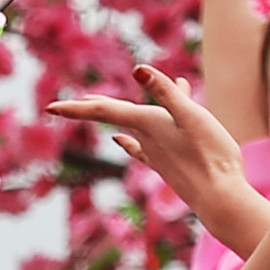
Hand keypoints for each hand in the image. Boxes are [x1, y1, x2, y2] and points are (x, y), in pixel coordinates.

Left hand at [54, 65, 259, 221]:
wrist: (220, 200)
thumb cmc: (210, 156)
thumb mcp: (192, 117)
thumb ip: (166, 92)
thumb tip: (138, 69)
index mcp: (149, 123)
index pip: (104, 111)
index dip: (76, 108)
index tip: (49, 108)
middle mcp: (147, 139)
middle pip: (113, 118)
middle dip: (91, 107)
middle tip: (66, 104)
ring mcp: (156, 154)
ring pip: (134, 126)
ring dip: (121, 112)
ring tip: (107, 101)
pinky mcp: (167, 165)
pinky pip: (143, 147)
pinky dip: (132, 138)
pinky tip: (126, 141)